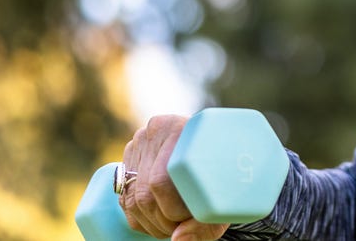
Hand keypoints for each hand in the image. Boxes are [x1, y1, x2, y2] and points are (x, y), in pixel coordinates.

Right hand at [120, 114, 230, 240]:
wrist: (223, 149)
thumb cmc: (230, 171)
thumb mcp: (228, 193)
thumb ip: (208, 223)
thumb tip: (178, 240)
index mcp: (178, 128)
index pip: (161, 180)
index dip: (173, 210)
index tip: (190, 219)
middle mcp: (154, 132)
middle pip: (145, 191)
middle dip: (163, 220)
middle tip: (184, 227)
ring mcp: (138, 146)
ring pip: (133, 198)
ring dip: (152, 223)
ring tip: (176, 227)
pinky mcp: (129, 162)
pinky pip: (125, 200)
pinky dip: (141, 220)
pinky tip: (160, 223)